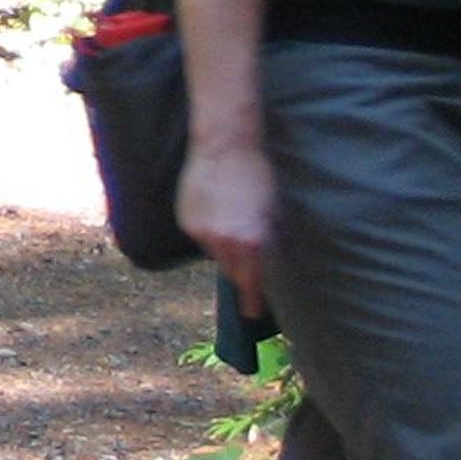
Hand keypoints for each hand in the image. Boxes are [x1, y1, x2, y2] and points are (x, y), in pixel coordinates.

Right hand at [179, 141, 279, 319]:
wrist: (225, 145)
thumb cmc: (259, 174)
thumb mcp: (274, 211)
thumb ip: (270, 239)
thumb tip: (270, 259)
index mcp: (251, 242)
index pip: (251, 281)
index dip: (252, 300)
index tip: (254, 314)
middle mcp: (224, 242)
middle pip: (232, 271)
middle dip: (240, 273)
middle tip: (248, 274)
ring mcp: (202, 232)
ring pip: (215, 253)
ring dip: (224, 248)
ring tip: (233, 226)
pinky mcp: (186, 220)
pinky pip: (200, 236)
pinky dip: (209, 232)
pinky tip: (217, 213)